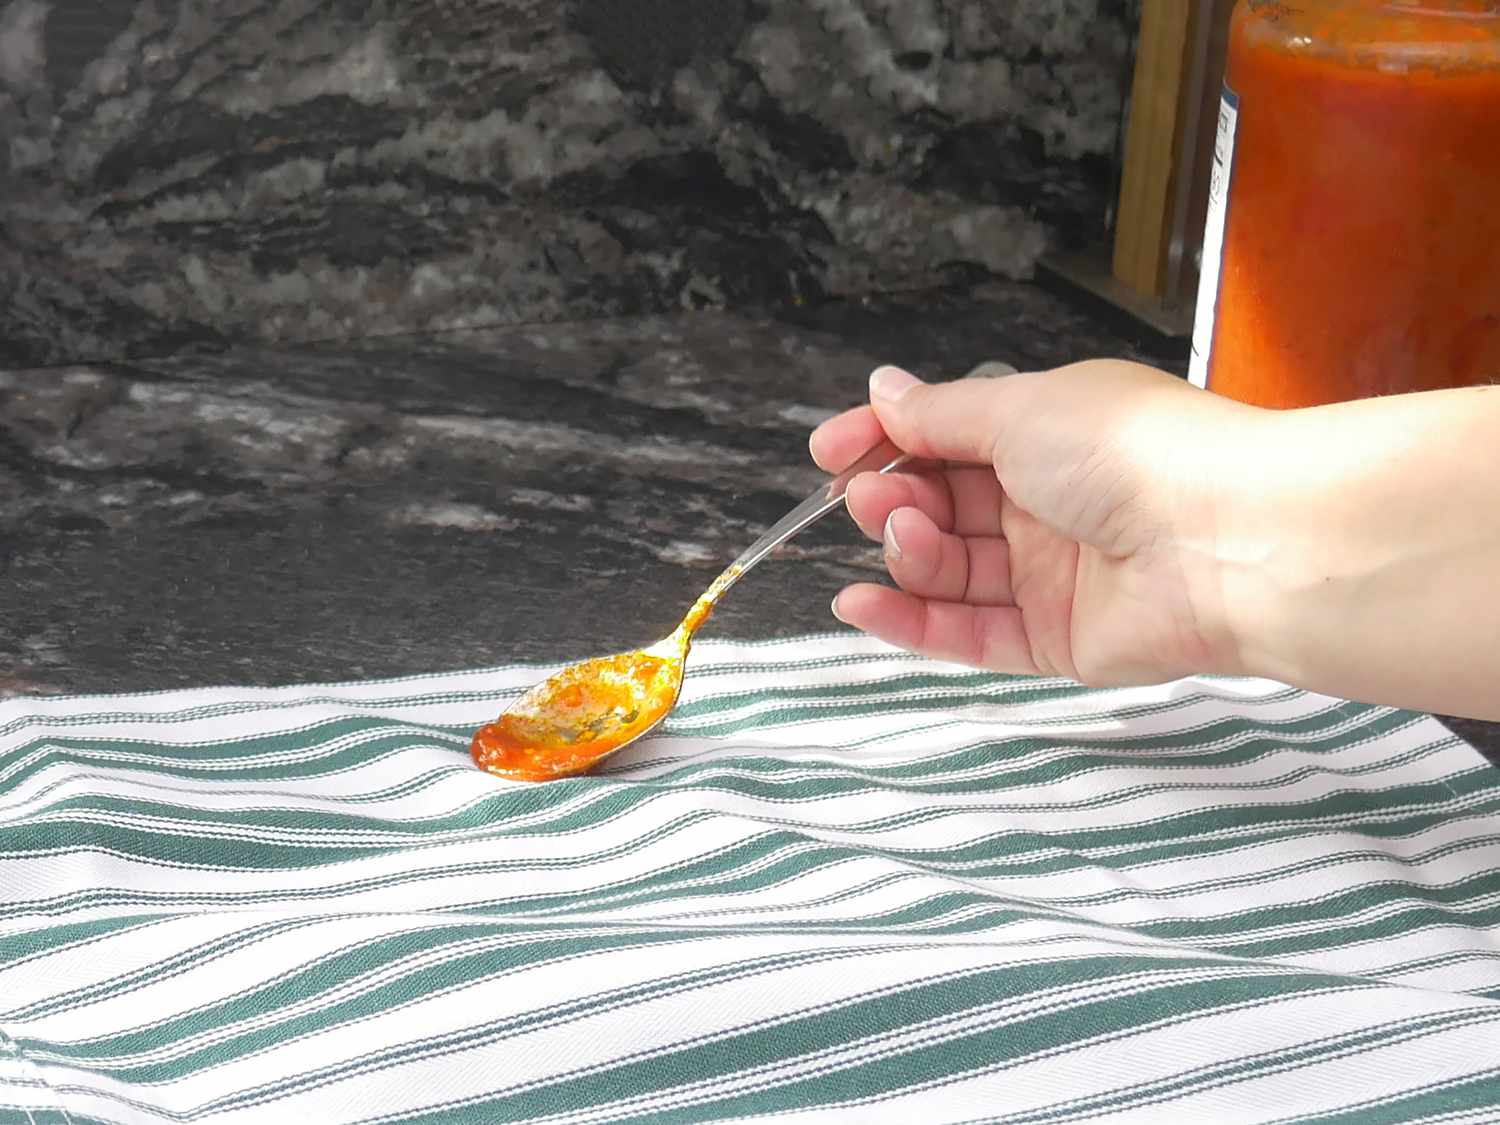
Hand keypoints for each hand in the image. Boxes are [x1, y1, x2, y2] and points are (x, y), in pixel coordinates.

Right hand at [810, 362, 1264, 684]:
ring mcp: (1051, 576)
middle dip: (894, 497)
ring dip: (906, 551)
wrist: (1228, 540)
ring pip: (950, 570)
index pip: (946, 438)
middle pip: (942, 506)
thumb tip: (883, 390)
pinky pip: (969, 635)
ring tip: (899, 532)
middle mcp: (1047, 503)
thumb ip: (942, 414)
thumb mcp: (1020, 411)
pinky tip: (858, 605)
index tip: (828, 452)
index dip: (885, 442)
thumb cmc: (1133, 451)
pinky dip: (909, 622)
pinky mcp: (1056, 642)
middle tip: (870, 495)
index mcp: (1047, 435)